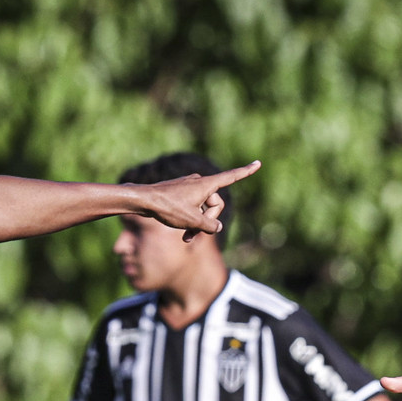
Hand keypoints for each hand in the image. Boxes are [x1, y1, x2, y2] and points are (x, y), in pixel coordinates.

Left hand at [133, 161, 261, 241]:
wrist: (143, 200)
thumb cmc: (168, 208)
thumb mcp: (192, 221)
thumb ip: (209, 226)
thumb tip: (216, 228)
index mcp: (206, 184)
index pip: (231, 177)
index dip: (246, 172)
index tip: (258, 163)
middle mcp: (200, 182)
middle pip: (215, 205)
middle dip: (208, 221)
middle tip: (194, 233)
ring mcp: (189, 187)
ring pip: (202, 209)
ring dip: (197, 224)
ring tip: (186, 237)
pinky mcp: (181, 193)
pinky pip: (193, 208)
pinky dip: (190, 220)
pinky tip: (181, 231)